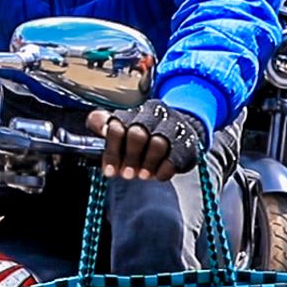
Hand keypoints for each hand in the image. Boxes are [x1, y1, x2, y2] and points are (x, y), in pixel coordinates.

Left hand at [87, 101, 207, 180]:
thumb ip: (104, 123)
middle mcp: (156, 114)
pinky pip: (176, 156)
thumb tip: (98, 125)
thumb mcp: (123, 127)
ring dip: (147, 163)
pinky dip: (164, 169)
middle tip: (126, 175)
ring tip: (142, 176)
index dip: (112, 151)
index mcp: (136, 109)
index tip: (109, 171)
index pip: (118, 125)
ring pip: (158, 144)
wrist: (180, 133)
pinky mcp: (188, 142)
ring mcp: (174, 126)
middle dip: (129, 158)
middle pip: (137, 134)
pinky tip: (158, 176)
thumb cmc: (145, 134)